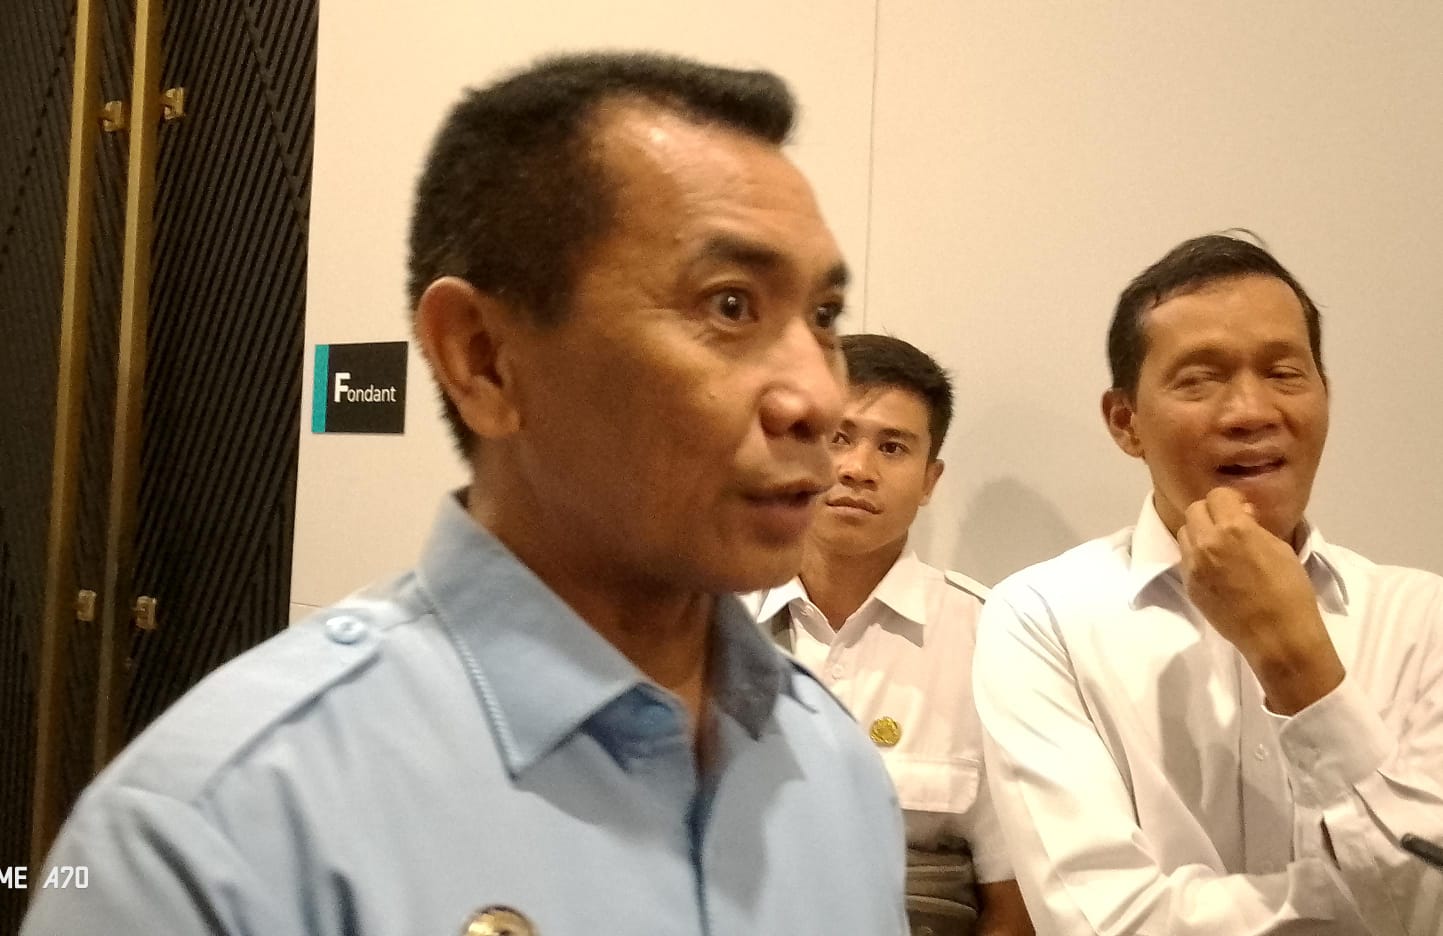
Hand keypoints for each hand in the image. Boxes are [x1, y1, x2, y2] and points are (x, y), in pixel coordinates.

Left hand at [1177, 487, 1343, 714]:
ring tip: (1221, 549)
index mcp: (1233, 529)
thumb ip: (1253, 527)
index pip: (1217, 495)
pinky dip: (1197, 557)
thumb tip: (1240, 517)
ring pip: (1185, 534)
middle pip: (1194, 510)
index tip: (1243, 512)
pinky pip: (1186, 559)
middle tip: (1229, 527)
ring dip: (1200, 534)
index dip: (1231, 501)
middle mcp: (1206, 543)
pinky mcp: (1189, 585)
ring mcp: (1193, 566)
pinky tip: (1217, 570)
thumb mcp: (1279, 548)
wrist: (1278, 636)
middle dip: (1211, 513)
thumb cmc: (1290, 590)